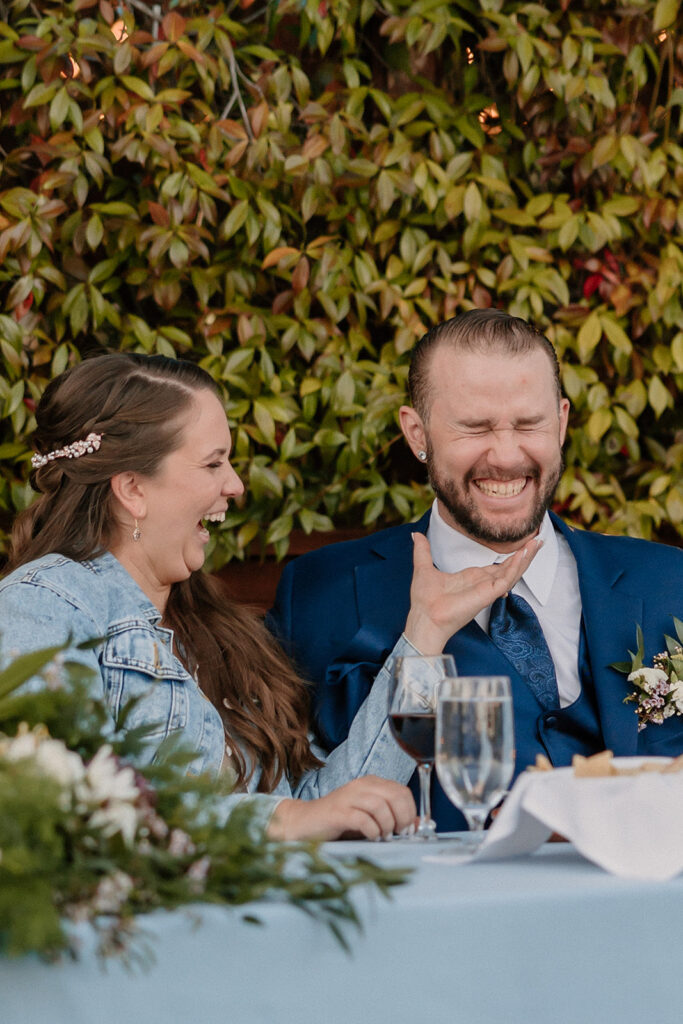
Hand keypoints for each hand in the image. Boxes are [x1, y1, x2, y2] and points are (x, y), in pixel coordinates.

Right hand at [267, 776, 416, 841]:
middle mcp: (360, 786)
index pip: (402, 791)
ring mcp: (348, 797)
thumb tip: (418, 824)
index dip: (411, 811)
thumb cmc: (339, 822)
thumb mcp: (369, 817)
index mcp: (371, 783)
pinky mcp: (337, 812)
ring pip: (380, 805)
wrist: (304, 823)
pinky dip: (372, 831)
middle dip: (402, 818)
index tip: (408, 828)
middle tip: (398, 834)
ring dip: (387, 825)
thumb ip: (392, 817)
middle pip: (395, 795)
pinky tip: (371, 837)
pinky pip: (363, 819)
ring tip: (383, 836)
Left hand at [404, 533, 541, 654]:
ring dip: (525, 558)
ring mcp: (487, 590)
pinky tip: (524, 554)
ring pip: (512, 572)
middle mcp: (482, 584)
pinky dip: (516, 566)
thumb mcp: (423, 568)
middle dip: (524, 554)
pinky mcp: (488, 595)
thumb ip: (423, 550)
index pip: (497, 567)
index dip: (510, 556)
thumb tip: (416, 534)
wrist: (424, 617)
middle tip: (538, 540)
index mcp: (471, 578)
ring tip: (537, 543)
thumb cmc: (424, 600)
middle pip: (509, 568)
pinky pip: (507, 580)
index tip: (522, 545)